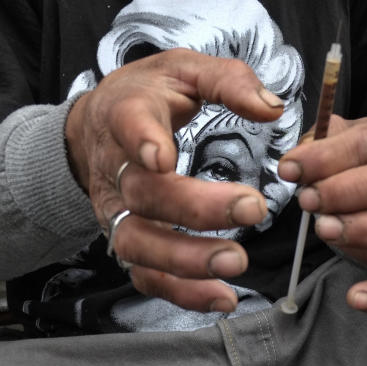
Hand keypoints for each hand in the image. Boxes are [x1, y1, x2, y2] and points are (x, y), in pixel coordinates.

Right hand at [65, 48, 284, 312]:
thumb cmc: (149, 96)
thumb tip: (272, 109)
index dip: (143, 142)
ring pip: (136, 242)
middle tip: (252, 210)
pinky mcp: (124, 239)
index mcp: (127, 114)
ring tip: (235, 263)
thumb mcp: (184, 68)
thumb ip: (229, 81)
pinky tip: (222, 297)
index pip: (128, 125)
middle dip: (194, 208)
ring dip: (184, 259)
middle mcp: (115, 167)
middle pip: (143, 194)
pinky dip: (180, 292)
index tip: (163, 157)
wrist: (95, 125)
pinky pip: (144, 274)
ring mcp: (116, 210)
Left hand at [278, 112, 366, 313]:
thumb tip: (297, 162)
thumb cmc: (361, 160)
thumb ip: (320, 142)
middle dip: (347, 191)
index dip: (327, 156)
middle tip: (308, 200)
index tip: (289, 169)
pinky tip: (356, 298)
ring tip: (324, 229)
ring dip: (365, 229)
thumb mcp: (342, 139)